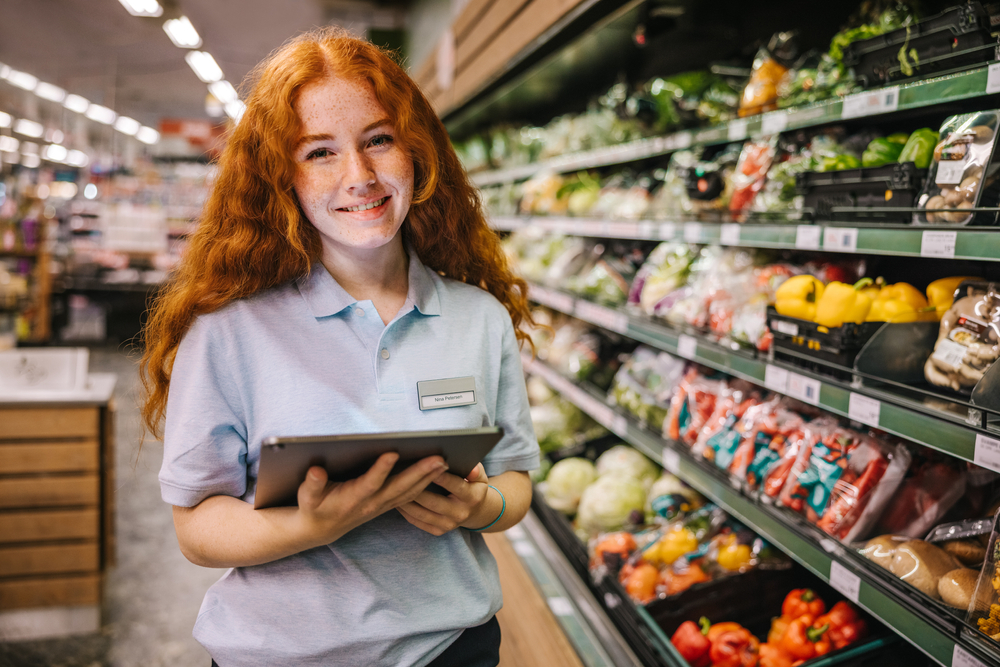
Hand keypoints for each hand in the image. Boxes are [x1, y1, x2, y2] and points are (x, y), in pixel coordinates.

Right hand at [294, 452, 447, 547]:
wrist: (322, 528)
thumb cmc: (314, 507)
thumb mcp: (307, 497)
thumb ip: (312, 484)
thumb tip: (316, 471)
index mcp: (353, 498)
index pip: (370, 483)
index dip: (381, 469)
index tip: (392, 453)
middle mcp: (372, 502)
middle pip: (400, 487)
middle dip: (420, 473)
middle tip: (438, 458)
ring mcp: (382, 504)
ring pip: (410, 491)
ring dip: (428, 478)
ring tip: (445, 462)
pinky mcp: (387, 504)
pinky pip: (411, 495)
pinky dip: (425, 484)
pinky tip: (437, 473)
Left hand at [397, 463, 493, 535]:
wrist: (476, 511)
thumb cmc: (474, 486)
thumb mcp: (480, 477)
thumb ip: (476, 470)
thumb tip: (472, 468)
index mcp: (472, 497)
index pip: (455, 486)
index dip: (440, 476)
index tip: (426, 465)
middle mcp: (460, 513)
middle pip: (434, 501)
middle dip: (417, 488)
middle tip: (401, 476)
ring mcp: (448, 525)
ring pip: (422, 513)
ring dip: (406, 501)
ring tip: (393, 487)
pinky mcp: (438, 531)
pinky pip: (417, 521)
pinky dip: (405, 511)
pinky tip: (396, 499)